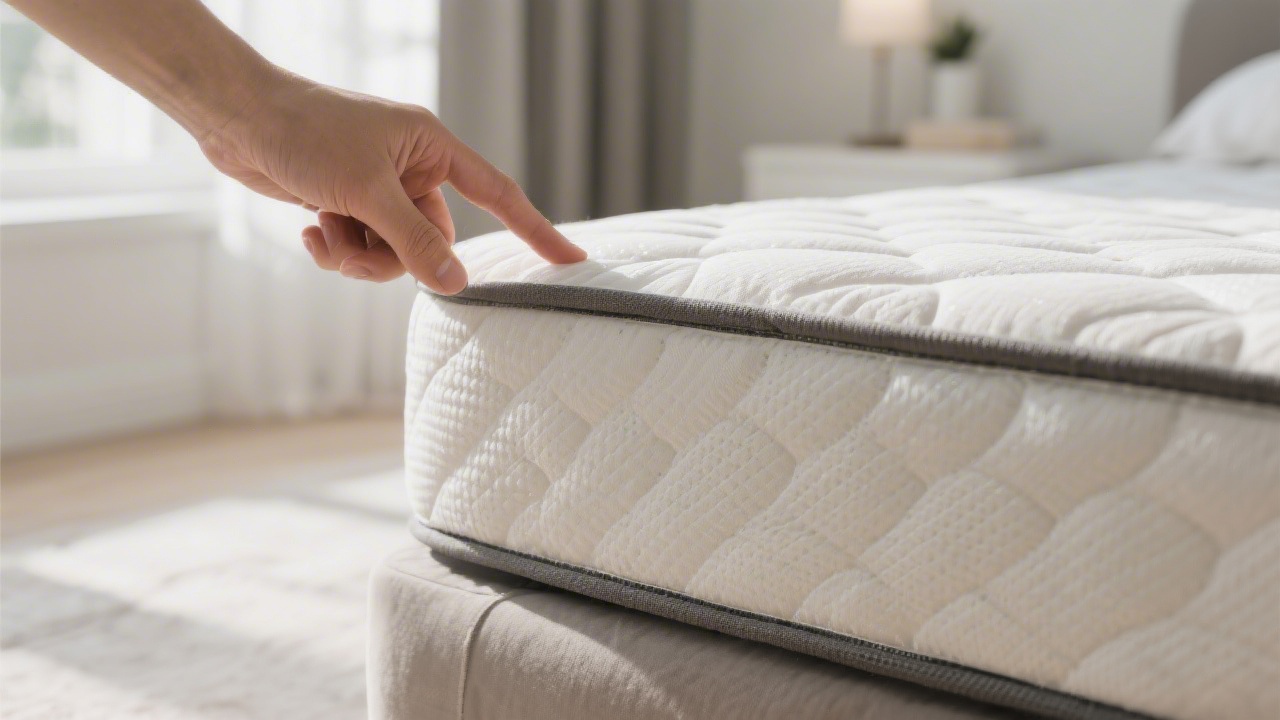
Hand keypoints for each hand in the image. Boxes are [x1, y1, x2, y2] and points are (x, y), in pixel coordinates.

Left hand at [199, 71, 585, 292]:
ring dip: (358, 256)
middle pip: (433, 240)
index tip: (570, 258)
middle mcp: (411, 167)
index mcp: (431, 147)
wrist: (236, 117)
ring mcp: (379, 187)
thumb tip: (457, 284)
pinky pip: (363, 248)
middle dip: (393, 255)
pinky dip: (337, 250)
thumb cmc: (303, 132)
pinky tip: (309, 233)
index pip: (498, 194)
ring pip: (394, 252)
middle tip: (353, 246)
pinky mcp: (348, 202)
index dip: (535, 228)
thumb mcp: (365, 192)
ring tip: (324, 233)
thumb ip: (414, 241)